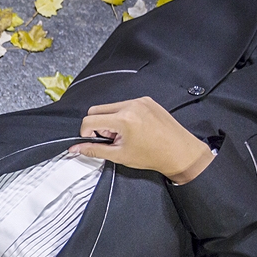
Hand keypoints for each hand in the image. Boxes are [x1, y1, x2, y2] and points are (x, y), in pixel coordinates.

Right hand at [68, 97, 215, 184]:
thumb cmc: (154, 155)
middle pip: (97, 110)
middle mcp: (131, 105)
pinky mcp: (147, 100)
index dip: (86, 132)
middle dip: (98, 125)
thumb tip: (76, 148)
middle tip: (110, 139)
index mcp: (123, 119)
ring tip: (124, 135)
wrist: (180, 152)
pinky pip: (125, 105)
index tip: (93, 140)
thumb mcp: (119, 155)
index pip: (89, 119)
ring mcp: (140, 101)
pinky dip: (123, 116)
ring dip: (110, 120)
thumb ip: (94, 150)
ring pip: (111, 107)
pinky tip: (134, 129)